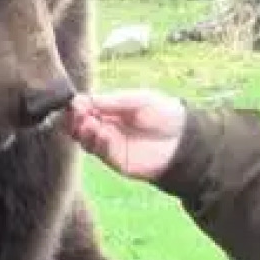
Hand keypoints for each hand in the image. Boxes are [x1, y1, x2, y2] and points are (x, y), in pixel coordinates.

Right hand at [65, 89, 188, 180]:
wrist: (185, 139)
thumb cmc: (164, 114)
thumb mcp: (138, 100)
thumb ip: (112, 101)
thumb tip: (81, 99)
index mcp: (108, 111)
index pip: (84, 108)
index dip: (77, 106)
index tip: (75, 102)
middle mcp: (105, 127)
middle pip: (79, 125)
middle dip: (74, 119)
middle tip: (77, 113)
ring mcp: (109, 145)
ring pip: (85, 140)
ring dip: (82, 131)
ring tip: (88, 122)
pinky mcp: (116, 160)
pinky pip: (100, 152)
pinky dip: (97, 142)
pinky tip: (102, 133)